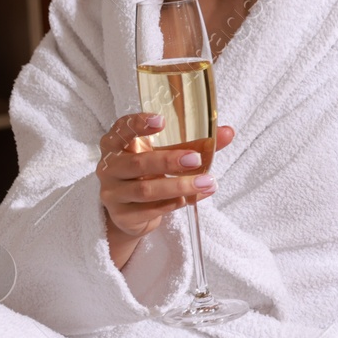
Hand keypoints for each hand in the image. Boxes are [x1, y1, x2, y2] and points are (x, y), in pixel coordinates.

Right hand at [97, 112, 234, 269]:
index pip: (122, 129)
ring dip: (178, 186)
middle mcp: (110, 167)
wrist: (131, 213)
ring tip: (207, 182)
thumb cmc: (149, 174)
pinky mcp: (123, 216)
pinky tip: (191, 198)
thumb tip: (227, 133)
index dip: (139, 124)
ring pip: (146, 190)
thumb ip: (193, 144)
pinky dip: (173, 203)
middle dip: (169, 161)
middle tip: (196, 159)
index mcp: (116, 144)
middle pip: (138, 163)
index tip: (162, 121)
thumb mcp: (166, 155)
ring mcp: (114, 193)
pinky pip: (150, 210)